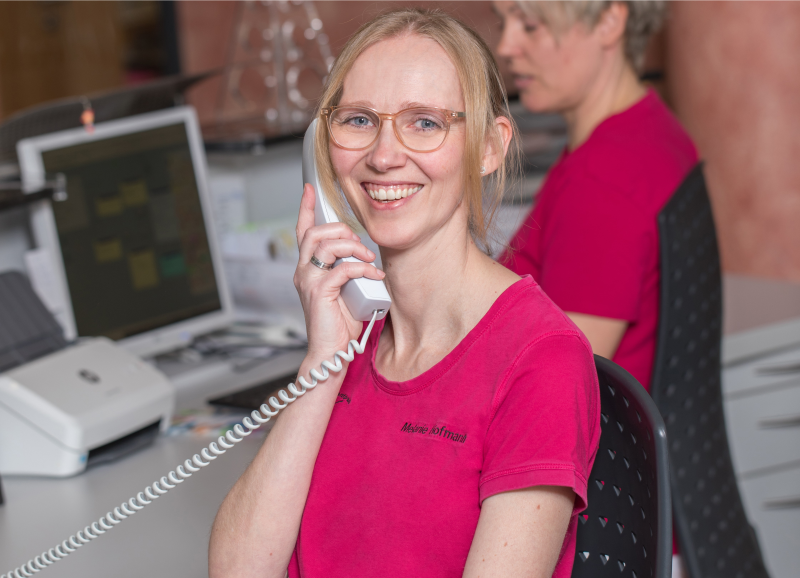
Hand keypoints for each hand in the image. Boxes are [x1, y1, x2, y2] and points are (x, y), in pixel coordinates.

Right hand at [294, 184, 385, 357]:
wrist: (332, 353)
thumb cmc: (340, 325)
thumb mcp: (348, 290)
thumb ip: (350, 270)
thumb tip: (365, 255)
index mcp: (308, 269)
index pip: (302, 232)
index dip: (305, 208)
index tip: (310, 189)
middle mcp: (303, 272)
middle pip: (315, 233)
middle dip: (342, 230)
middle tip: (361, 245)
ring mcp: (308, 281)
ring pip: (326, 246)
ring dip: (353, 247)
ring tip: (369, 259)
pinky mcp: (319, 292)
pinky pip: (342, 269)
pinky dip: (362, 269)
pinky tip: (374, 276)